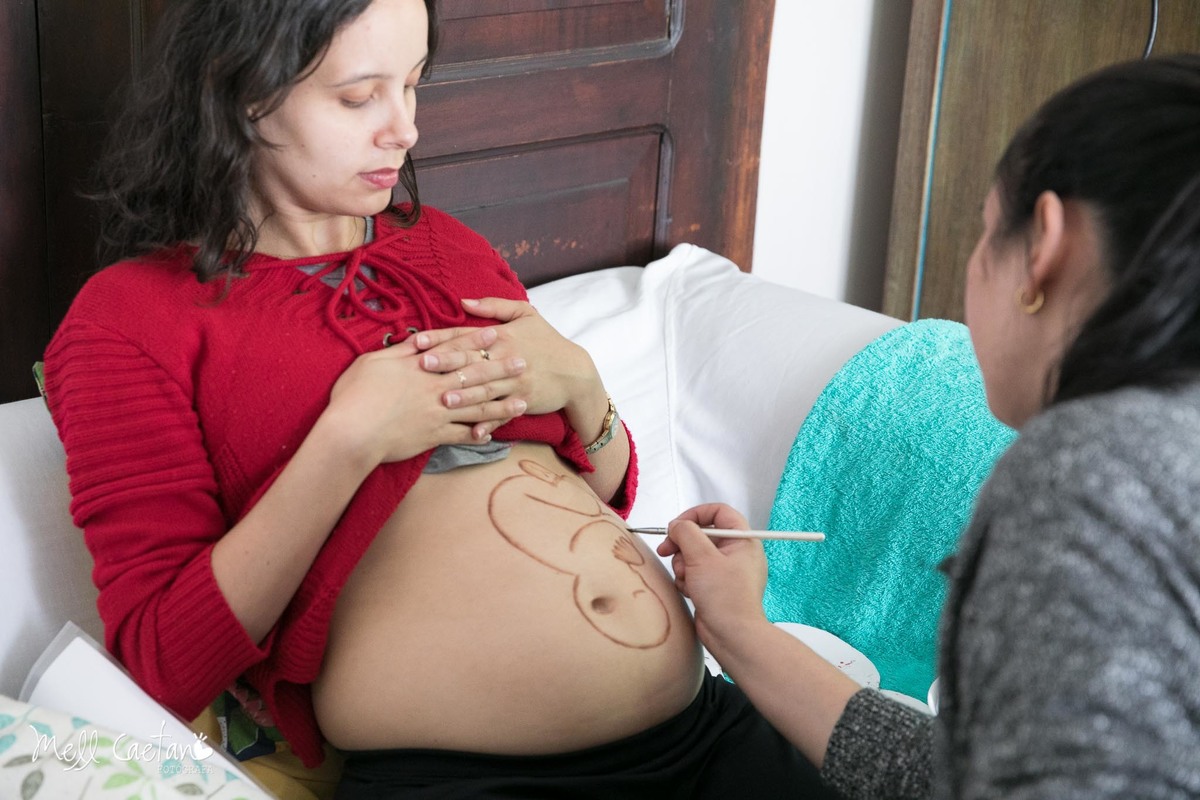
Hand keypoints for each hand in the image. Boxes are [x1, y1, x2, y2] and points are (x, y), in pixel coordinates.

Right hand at [322, 337, 527, 464]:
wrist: (351, 434)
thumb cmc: (354, 395)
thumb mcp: (374, 362)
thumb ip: (401, 351)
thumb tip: (420, 340)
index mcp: (420, 367)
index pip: (454, 350)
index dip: (476, 341)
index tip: (498, 334)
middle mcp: (435, 388)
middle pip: (474, 376)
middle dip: (501, 370)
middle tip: (524, 364)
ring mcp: (437, 413)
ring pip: (477, 407)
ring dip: (501, 405)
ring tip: (522, 402)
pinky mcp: (433, 436)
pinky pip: (462, 436)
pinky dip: (478, 434)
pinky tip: (494, 434)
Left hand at [412, 297, 601, 418]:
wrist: (575, 372)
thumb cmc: (547, 341)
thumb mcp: (525, 314)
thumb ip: (494, 305)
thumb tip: (463, 301)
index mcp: (502, 335)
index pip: (467, 335)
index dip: (441, 338)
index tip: (417, 341)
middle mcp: (507, 358)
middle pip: (472, 360)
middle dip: (447, 363)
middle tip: (422, 366)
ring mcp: (515, 382)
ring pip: (486, 389)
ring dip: (465, 395)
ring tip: (443, 399)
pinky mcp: (523, 401)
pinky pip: (503, 413)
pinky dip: (490, 423)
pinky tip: (474, 432)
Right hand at [656, 504, 768, 643]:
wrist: (732, 635)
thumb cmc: (725, 596)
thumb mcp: (702, 557)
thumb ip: (686, 533)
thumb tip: (676, 526)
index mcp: (743, 540)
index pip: (719, 512)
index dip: (696, 514)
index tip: (677, 526)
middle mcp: (736, 552)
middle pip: (702, 534)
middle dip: (682, 543)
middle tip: (666, 549)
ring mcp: (726, 570)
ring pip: (694, 554)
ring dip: (683, 564)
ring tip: (686, 579)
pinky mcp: (715, 586)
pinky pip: (694, 572)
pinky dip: (687, 579)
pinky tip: (689, 590)